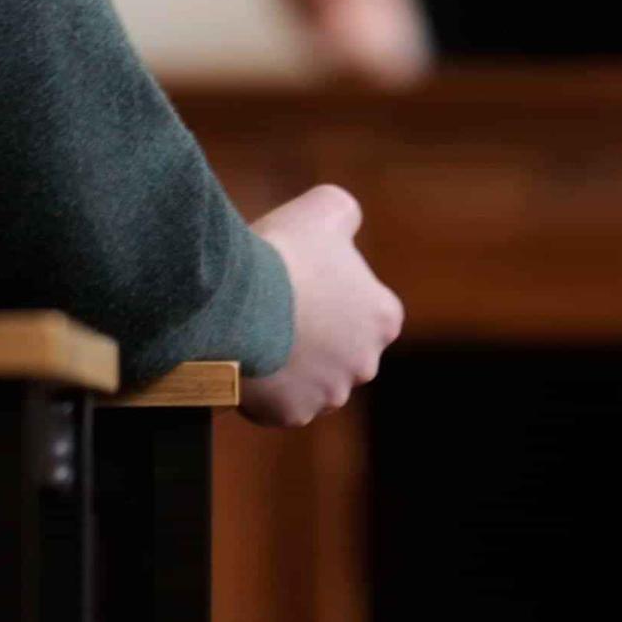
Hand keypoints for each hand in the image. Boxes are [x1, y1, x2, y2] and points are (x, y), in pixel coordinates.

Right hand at [238, 185, 403, 425]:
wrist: (238, 301)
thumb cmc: (285, 252)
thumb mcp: (326, 207)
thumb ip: (345, 215)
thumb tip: (345, 223)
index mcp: (384, 319)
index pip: (364, 310)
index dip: (331, 294)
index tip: (303, 283)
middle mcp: (366, 364)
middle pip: (339, 351)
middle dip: (315, 337)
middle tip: (278, 310)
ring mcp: (329, 395)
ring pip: (310, 381)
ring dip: (290, 365)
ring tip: (258, 335)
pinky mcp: (292, 414)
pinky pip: (278, 404)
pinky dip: (263, 389)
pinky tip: (246, 360)